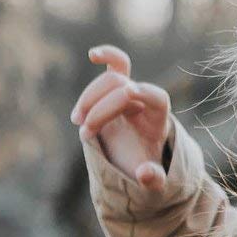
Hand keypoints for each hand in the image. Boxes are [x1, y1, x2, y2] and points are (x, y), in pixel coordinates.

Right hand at [70, 44, 171, 190]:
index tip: (127, 95)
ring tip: (78, 122)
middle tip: (85, 134)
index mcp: (158, 120)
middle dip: (102, 109)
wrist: (134, 159)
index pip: (157, 97)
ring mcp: (129, 93)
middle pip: (124, 88)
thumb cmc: (143, 168)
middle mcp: (144, 102)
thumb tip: (145, 173)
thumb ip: (153, 180)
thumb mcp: (153, 181)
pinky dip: (105, 55)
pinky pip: (114, 64)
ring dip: (89, 99)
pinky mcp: (115, 89)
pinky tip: (92, 54)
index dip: (144, 93)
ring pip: (109, 79)